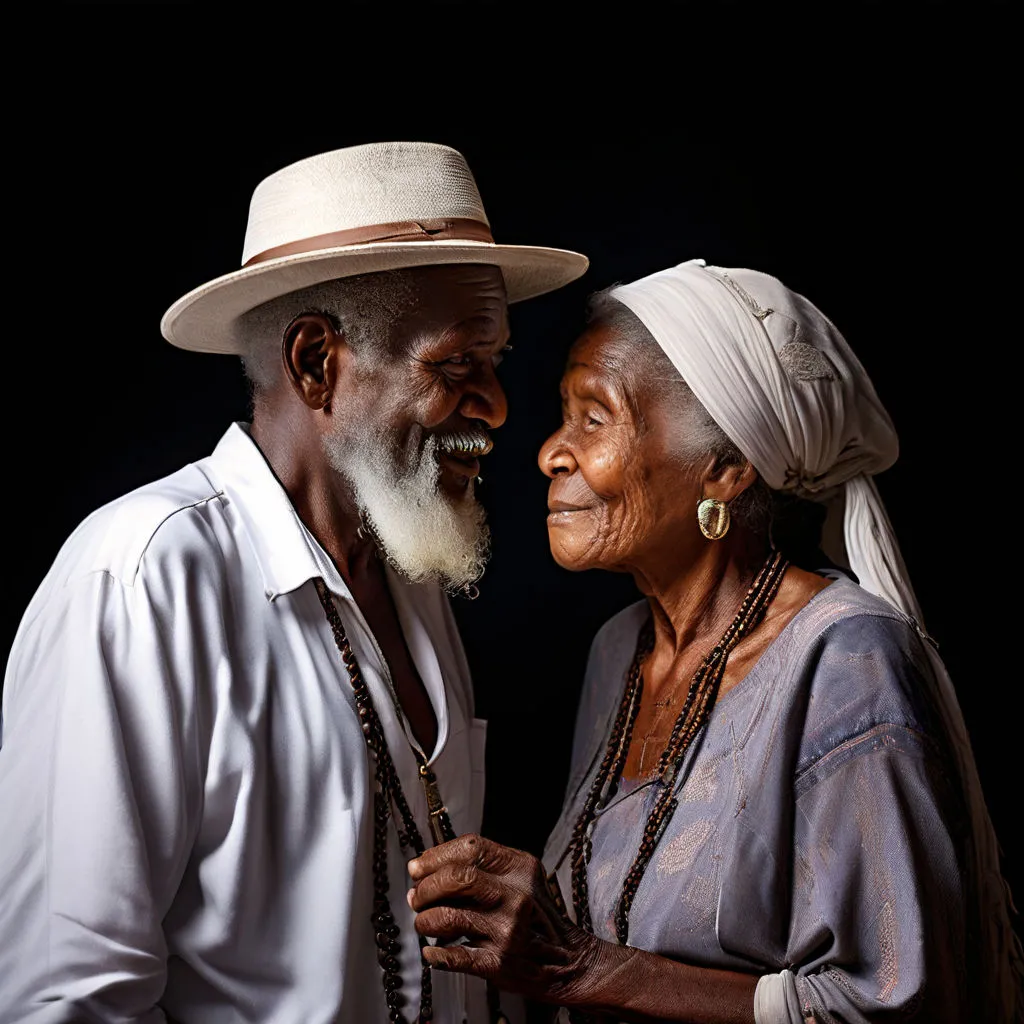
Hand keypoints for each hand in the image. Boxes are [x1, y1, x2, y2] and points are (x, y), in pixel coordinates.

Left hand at [407, 833, 603, 1004]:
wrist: (567, 961)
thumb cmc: (536, 916)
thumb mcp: (522, 879)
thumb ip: (485, 867)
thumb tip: (429, 868)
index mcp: (521, 868)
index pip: (471, 848)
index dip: (436, 856)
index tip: (418, 867)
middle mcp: (516, 895)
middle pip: (456, 877)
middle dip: (427, 887)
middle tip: (418, 896)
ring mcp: (507, 929)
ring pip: (447, 916)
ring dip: (425, 920)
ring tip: (425, 923)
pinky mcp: (498, 961)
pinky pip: (452, 956)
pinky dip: (435, 954)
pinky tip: (433, 952)